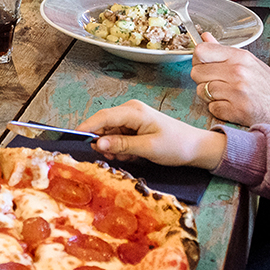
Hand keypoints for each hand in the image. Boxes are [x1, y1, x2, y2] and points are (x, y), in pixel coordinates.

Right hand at [80, 99, 225, 169]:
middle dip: (104, 143)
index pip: (103, 117)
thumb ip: (121, 145)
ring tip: (129, 157)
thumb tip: (98, 142)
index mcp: (134, 111)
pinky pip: (118, 136)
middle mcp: (130, 110)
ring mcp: (132, 118)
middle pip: (104, 125)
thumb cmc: (176, 145)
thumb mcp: (148, 148)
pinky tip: (132, 155)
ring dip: (114, 147)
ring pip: (110, 133)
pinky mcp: (135, 125)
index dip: (87, 127)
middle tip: (113, 158)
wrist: (196, 147)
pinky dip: (121, 148)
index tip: (74, 138)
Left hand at [191, 32, 269, 127]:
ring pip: (202, 91)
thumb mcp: (248, 60)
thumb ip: (223, 50)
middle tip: (215, 82)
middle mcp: (237, 72)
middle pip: (196, 72)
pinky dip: (217, 108)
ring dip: (209, 95)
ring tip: (224, 94)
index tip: (204, 65)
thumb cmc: (265, 84)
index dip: (198, 59)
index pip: (201, 51)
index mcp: (239, 57)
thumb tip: (205, 36)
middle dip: (202, 79)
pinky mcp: (236, 110)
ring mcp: (236, 92)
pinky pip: (211, 107)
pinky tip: (230, 105)